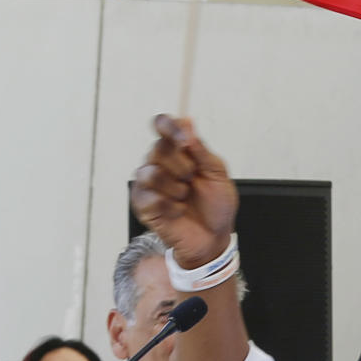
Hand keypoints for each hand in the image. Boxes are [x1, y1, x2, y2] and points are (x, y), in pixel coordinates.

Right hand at [131, 115, 237, 267]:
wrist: (214, 237)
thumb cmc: (216, 205)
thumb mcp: (217, 174)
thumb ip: (202, 150)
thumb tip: (188, 123)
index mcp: (178, 150)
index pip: (162, 125)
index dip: (169, 127)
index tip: (185, 140)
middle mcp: (159, 162)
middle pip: (158, 149)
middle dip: (182, 167)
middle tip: (192, 180)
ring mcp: (148, 183)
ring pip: (151, 173)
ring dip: (175, 187)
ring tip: (185, 197)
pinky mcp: (142, 204)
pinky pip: (148, 197)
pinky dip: (170, 205)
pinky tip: (178, 211)